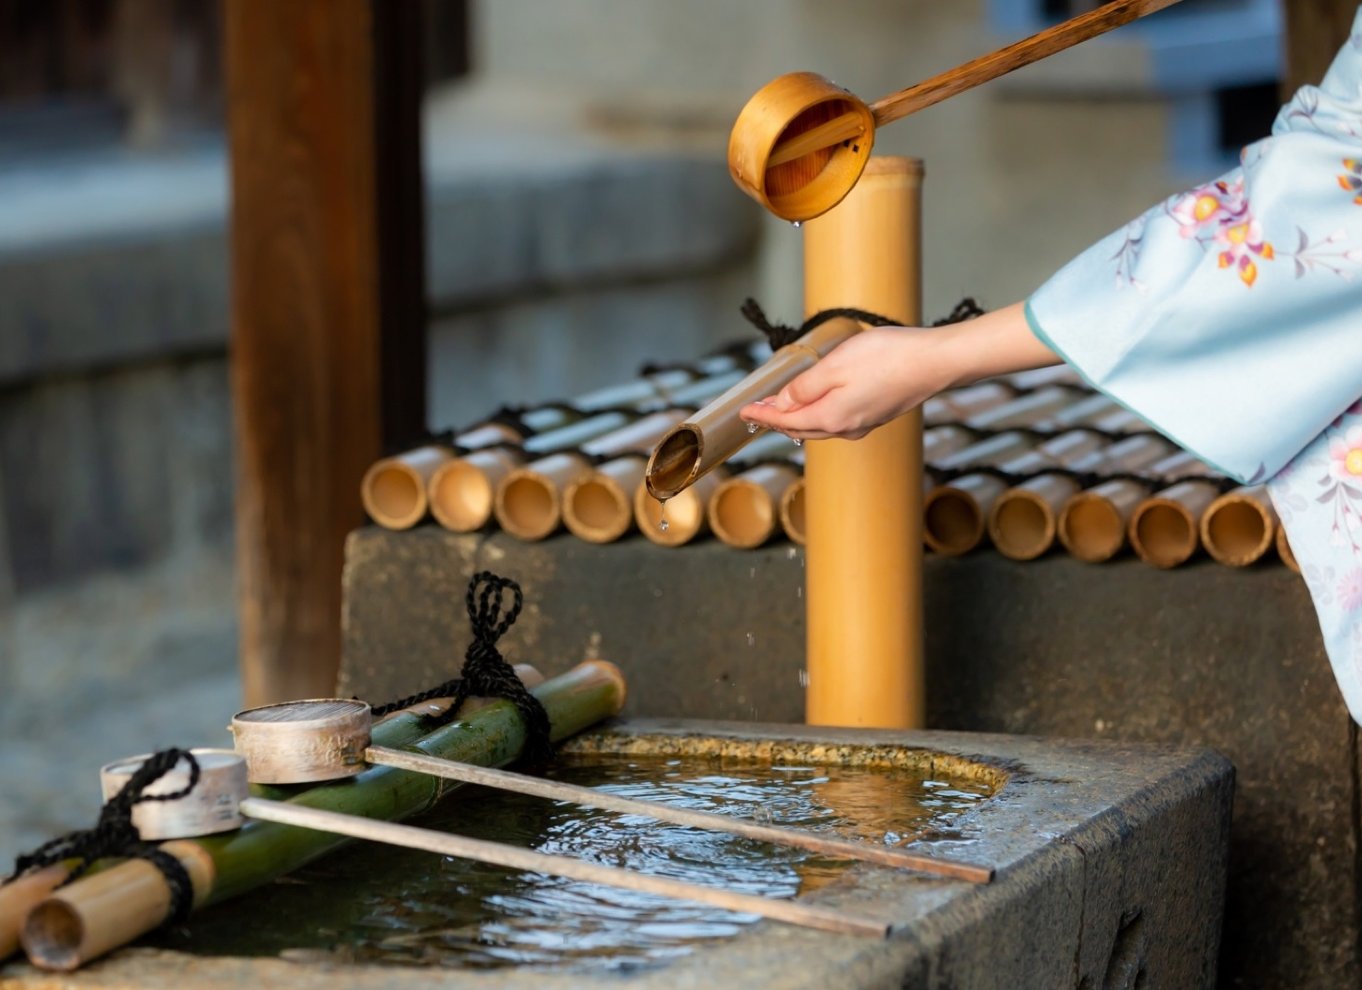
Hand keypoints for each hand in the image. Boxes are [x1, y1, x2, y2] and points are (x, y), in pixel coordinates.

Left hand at [740, 326, 951, 439]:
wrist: (935, 362)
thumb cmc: (888, 357)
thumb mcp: (834, 365)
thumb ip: (804, 388)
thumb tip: (781, 405)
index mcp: (831, 417)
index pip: (785, 422)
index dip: (761, 416)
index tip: (743, 413)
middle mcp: (846, 428)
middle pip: (801, 428)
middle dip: (776, 420)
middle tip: (755, 410)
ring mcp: (864, 424)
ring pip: (820, 426)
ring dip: (797, 417)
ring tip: (781, 407)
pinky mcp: (877, 414)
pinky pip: (837, 420)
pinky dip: (819, 413)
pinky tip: (817, 402)